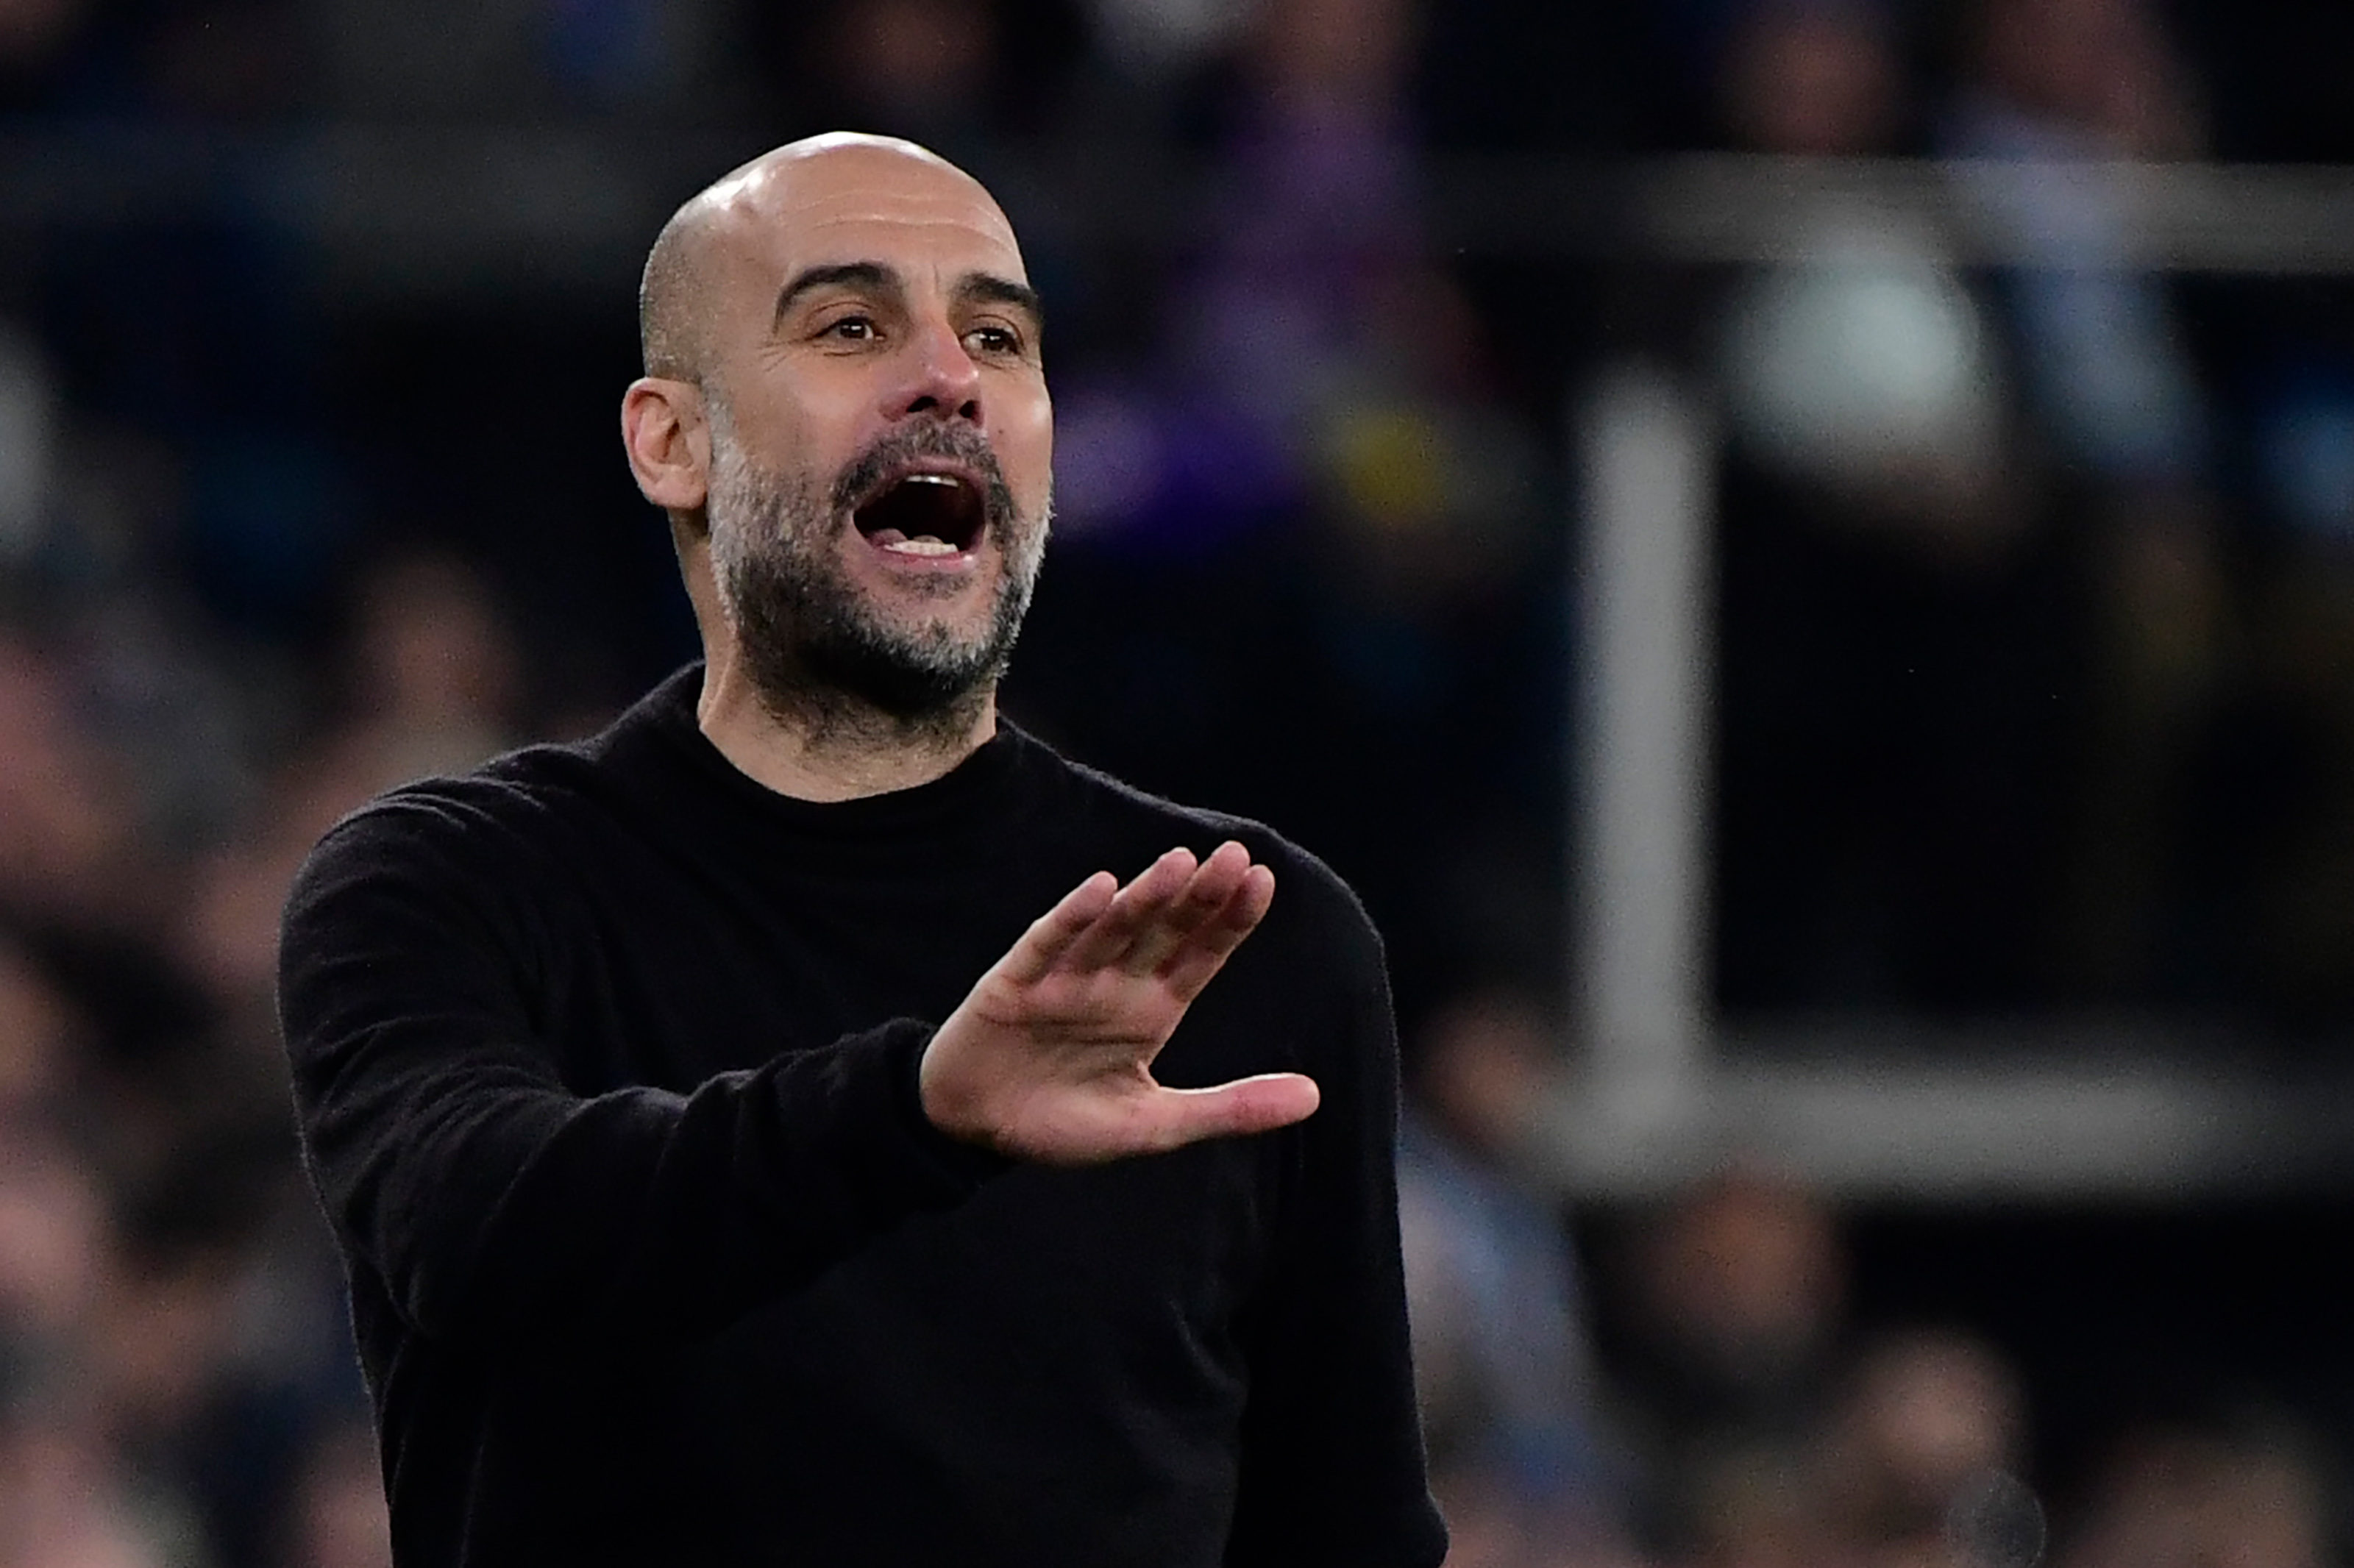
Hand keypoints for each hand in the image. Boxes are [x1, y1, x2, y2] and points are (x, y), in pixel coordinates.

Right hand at [919, 841, 1319, 1163]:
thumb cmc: (1064, 1122)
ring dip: (1144, 896)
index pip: (1201, 954)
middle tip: (1234, 856)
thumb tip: (1315, 1097)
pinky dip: (1072, 919)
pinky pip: (1047, 945)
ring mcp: (1066, 978)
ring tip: (1179, 864)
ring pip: (1112, 928)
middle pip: (1164, 929)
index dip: (1231, 919)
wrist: (974, 1132)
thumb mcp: (1155, 1124)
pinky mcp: (1015, 983)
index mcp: (1151, 1008)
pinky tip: (1099, 890)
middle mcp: (1114, 982)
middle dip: (1198, 895)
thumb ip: (1231, 1108)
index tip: (1263, 880)